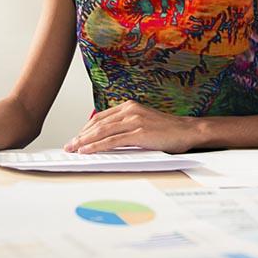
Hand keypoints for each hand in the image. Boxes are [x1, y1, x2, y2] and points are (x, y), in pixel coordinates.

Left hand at [64, 100, 199, 153]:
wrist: (188, 130)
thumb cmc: (168, 130)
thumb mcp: (144, 123)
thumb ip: (127, 127)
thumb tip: (108, 139)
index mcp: (130, 107)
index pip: (101, 117)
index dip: (86, 128)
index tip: (76, 137)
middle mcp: (130, 111)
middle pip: (98, 123)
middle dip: (81, 135)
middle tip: (69, 145)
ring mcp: (134, 121)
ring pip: (102, 131)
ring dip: (84, 141)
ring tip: (73, 149)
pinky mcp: (139, 133)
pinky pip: (112, 140)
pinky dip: (97, 146)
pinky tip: (87, 151)